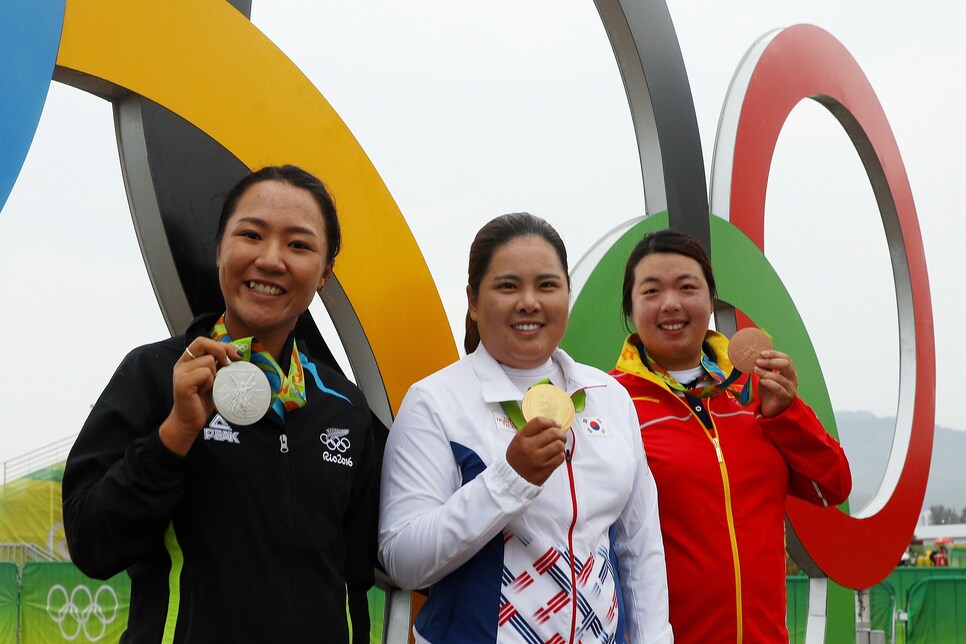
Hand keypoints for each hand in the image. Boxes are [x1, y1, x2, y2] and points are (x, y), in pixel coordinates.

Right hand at [159, 339, 240, 454]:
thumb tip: (236, 353)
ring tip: (209, 386)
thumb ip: (218, 365)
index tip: (235, 354)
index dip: (220, 344)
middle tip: (228, 364)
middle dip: (221, 351)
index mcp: (188, 360)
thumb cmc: (202, 400)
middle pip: (203, 343)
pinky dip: (210, 382)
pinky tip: (204, 391)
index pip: (202, 341)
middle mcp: (182, 364)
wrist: (189, 421)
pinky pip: (205, 373)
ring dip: (215, 374)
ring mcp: (180, 373)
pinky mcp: (182, 383)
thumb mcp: (213, 378)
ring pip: (208, 361)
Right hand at [505, 416, 566, 485]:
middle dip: (560, 433)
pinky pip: (560, 458)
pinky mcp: (544, 471)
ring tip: (557, 446)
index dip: (550, 421)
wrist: (513, 477)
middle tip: (560, 435)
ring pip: (559, 445)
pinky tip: (554, 455)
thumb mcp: (519, 439)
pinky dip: (560, 455)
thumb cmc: (518, 456)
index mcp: (521, 438)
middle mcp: (529, 448)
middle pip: (553, 433)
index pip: (539, 422)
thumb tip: (557, 425)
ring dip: (561, 444)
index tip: (555, 424)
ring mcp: (537, 460)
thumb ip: (534, 430)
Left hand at [755, 349, 797, 417]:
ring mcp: (790, 389)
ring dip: (765, 372)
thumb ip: (766, 368)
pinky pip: (778, 388)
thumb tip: (758, 357)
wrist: (772, 409)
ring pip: (779, 376)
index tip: (762, 353)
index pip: (786, 358)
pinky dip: (769, 382)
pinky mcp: (785, 398)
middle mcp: (792, 379)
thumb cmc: (770, 392)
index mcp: (789, 372)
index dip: (775, 354)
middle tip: (758, 361)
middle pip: (785, 364)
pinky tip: (762, 380)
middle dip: (770, 361)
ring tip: (755, 370)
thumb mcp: (766, 377)